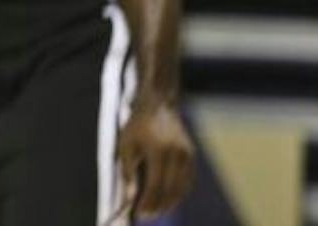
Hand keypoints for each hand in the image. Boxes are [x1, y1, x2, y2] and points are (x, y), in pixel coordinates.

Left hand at [116, 101, 195, 217]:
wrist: (159, 103)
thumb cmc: (137, 124)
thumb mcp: (126, 143)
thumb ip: (128, 170)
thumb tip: (130, 196)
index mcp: (158, 150)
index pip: (155, 185)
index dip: (148, 202)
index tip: (138, 213)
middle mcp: (177, 154)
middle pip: (170, 190)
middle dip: (158, 206)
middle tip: (146, 216)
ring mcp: (187, 155)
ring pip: (182, 188)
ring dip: (170, 203)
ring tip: (156, 211)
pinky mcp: (192, 156)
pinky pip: (187, 181)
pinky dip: (179, 193)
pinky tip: (168, 199)